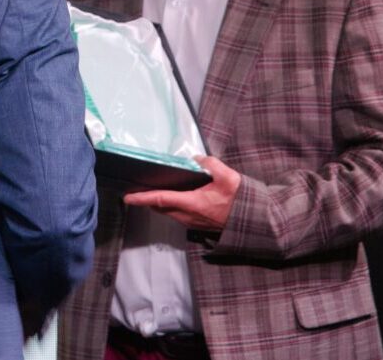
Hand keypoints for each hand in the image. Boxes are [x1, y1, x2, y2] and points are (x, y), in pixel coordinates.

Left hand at [123, 155, 241, 230]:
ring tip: (149, 190)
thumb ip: (210, 164)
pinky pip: (176, 214)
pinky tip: (170, 196)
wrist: (255, 221)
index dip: (142, 198)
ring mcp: (192, 221)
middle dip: (146, 199)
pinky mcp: (197, 223)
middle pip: (160, 207)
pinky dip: (168, 206)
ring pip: (167, 212)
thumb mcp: (228, 178)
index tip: (127, 197)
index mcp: (192, 204)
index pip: (160, 199)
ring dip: (157, 203)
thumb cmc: (241, 200)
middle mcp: (188, 216)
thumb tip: (197, 158)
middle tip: (135, 188)